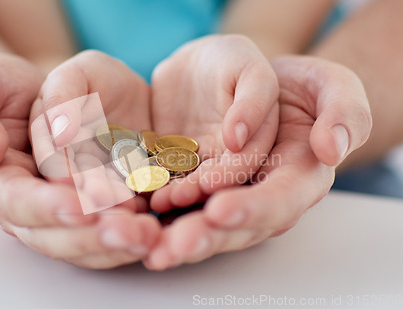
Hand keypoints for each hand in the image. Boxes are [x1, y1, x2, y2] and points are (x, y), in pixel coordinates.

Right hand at [26, 50, 160, 267]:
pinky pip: (105, 232)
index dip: (46, 206)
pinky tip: (157, 230)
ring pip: (82, 244)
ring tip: (150, 236)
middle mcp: (22, 207)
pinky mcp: (85, 209)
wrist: (29, 95)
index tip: (79, 203)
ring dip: (116, 245)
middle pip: (52, 235)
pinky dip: (129, 235)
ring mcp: (56, 212)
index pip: (14, 202)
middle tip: (129, 231)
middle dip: (91, 236)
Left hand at [144, 56, 371, 269]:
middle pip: (237, 225)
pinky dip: (156, 209)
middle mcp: (262, 193)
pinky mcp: (196, 182)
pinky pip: (177, 201)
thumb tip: (329, 148)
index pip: (280, 201)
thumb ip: (342, 110)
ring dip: (174, 233)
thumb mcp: (328, 82)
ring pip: (202, 221)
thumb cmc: (293, 79)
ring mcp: (227, 191)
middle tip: (173, 247)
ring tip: (147, 240)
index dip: (252, 209)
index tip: (220, 210)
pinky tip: (134, 213)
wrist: (246, 75)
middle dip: (205, 237)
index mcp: (301, 176)